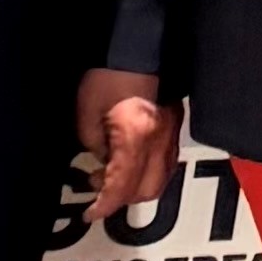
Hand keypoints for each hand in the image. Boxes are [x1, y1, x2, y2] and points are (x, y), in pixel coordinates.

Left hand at [75, 68, 177, 226]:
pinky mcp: (175, 126)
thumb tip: (103, 163)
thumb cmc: (106, 76)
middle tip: (96, 192)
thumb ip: (96, 146)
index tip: (89, 213)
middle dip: (122, 200)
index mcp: (136, 137)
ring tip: (110, 176)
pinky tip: (130, 163)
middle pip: (148, 190)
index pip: (123, 186)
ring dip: (136, 188)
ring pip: (161, 179)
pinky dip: (148, 173)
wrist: (136, 47)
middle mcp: (160, 141)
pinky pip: (166, 163)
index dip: (105, 205)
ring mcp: (172, 134)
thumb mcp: (86, 114)